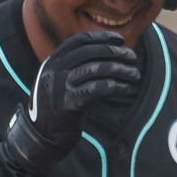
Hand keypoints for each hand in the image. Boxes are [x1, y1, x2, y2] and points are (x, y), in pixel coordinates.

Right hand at [4, 31, 139, 176]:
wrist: (41, 138)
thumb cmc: (56, 110)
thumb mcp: (58, 83)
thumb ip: (73, 68)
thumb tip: (105, 54)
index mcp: (52, 62)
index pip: (79, 40)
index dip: (102, 38)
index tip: (120, 40)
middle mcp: (54, 70)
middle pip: (91, 52)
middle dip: (115, 52)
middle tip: (132, 57)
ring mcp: (60, 85)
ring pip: (97, 69)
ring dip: (121, 70)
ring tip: (135, 74)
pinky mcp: (70, 103)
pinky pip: (99, 88)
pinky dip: (117, 87)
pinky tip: (127, 89)